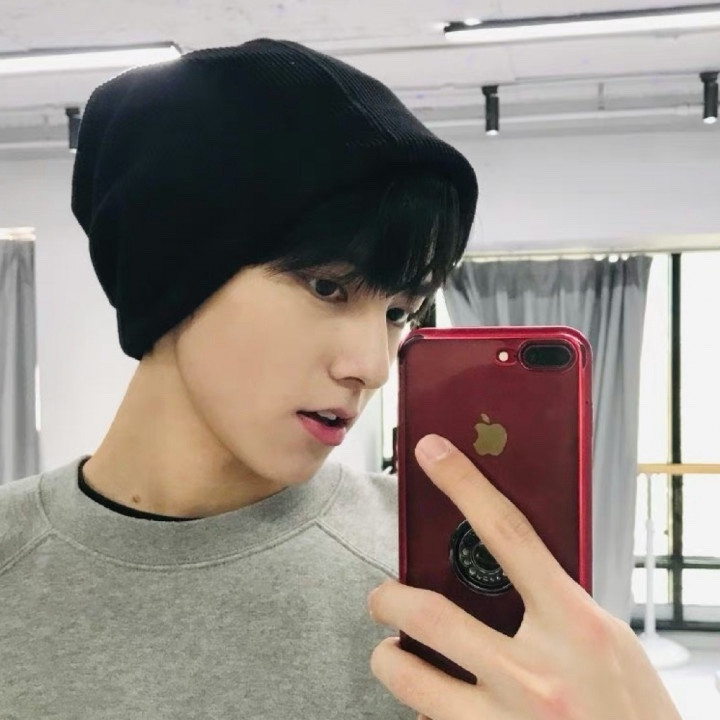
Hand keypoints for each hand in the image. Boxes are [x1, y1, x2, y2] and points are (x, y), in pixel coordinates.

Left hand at [367, 434, 681, 719]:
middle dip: (387, 598)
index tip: (431, 453)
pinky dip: (425, 711)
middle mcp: (536, 674)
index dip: (464, 484)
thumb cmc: (634, 711)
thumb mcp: (607, 641)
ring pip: (410, 677)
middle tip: (381, 597)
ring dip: (389, 658)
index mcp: (575, 627)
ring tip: (391, 651)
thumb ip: (556, 603)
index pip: (508, 533)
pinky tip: (438, 705)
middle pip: (430, 612)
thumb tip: (502, 562)